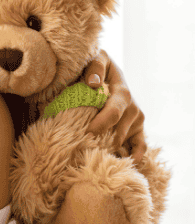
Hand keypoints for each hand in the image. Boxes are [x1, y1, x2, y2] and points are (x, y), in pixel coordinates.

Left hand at [83, 49, 146, 166]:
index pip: (113, 113)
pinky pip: (139, 147)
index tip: (87, 133)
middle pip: (118, 132)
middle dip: (102, 142)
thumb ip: (95, 68)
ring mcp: (136, 120)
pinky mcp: (137, 129)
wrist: (108, 71)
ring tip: (93, 159)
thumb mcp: (96, 59)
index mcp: (122, 93)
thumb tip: (93, 84)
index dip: (101, 125)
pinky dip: (132, 157)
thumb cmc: (97, 66)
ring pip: (124, 141)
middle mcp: (133, 108)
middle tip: (84, 151)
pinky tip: (121, 164)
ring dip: (110, 151)